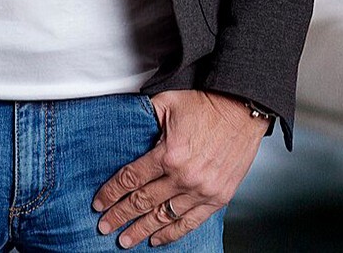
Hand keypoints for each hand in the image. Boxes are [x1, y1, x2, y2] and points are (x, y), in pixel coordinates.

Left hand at [92, 91, 265, 247]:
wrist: (243, 108)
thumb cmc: (207, 103)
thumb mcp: (167, 102)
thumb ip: (143, 118)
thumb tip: (123, 127)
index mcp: (169, 154)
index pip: (131, 179)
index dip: (111, 193)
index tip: (99, 203)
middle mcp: (184, 177)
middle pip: (143, 202)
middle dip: (120, 216)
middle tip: (104, 226)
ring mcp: (202, 190)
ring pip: (164, 217)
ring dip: (142, 230)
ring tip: (125, 240)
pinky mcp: (218, 197)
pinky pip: (190, 222)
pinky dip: (172, 233)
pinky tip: (157, 239)